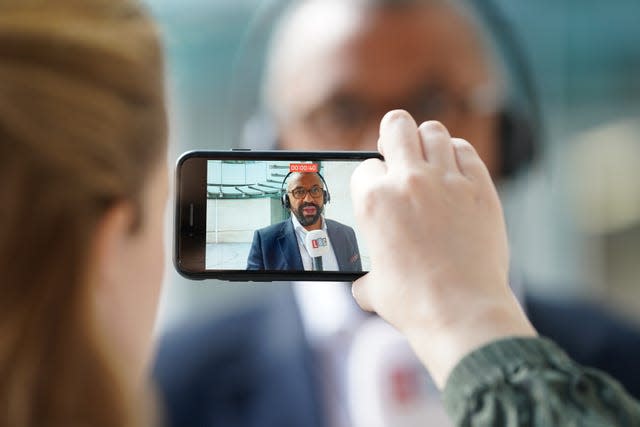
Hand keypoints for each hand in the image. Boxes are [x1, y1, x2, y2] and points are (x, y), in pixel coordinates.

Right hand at [350, 110, 534, 386]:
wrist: (462, 313)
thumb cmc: (414, 303)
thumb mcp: (373, 287)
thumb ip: (365, 273)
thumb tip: (365, 281)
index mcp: (374, 201)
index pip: (365, 166)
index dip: (370, 179)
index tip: (378, 189)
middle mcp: (408, 181)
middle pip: (396, 125)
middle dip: (392, 134)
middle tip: (397, 151)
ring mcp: (447, 181)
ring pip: (433, 131)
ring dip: (426, 142)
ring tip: (428, 161)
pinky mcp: (480, 188)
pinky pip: (466, 151)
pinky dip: (457, 155)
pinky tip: (454, 172)